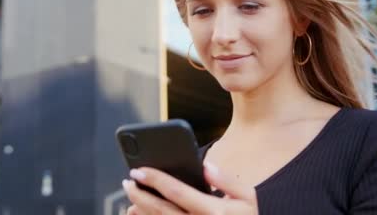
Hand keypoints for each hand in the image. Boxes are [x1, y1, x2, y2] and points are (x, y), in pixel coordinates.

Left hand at [122, 162, 257, 213]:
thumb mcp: (249, 198)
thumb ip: (227, 180)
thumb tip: (205, 166)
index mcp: (214, 212)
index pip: (176, 192)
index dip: (154, 179)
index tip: (137, 169)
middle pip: (160, 211)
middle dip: (140, 195)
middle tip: (127, 182)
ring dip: (140, 213)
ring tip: (130, 200)